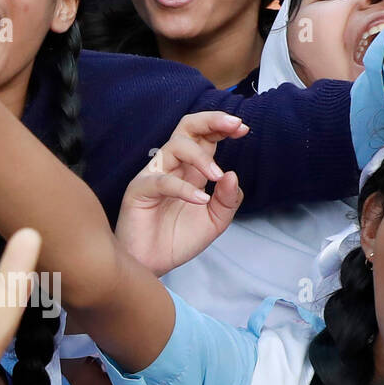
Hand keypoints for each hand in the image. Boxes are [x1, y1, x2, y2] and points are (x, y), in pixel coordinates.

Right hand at [115, 111, 245, 276]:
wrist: (152, 264)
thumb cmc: (177, 240)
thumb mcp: (214, 221)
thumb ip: (227, 200)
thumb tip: (232, 175)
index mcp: (190, 169)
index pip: (204, 136)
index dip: (222, 127)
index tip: (244, 129)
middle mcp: (172, 166)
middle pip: (187, 127)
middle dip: (212, 120)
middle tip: (235, 126)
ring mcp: (154, 175)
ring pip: (175, 146)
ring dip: (201, 156)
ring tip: (217, 175)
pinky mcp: (139, 190)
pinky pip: (163, 181)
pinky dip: (185, 188)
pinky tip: (200, 200)